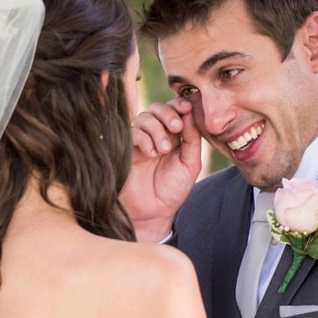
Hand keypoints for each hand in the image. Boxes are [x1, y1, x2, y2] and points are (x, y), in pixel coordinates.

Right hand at [122, 98, 202, 242]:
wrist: (152, 213)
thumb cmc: (172, 190)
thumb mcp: (190, 164)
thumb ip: (192, 140)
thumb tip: (191, 114)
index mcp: (173, 136)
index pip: (175, 110)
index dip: (180, 105)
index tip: (186, 108)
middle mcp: (155, 135)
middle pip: (157, 108)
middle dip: (168, 113)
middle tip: (176, 127)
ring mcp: (139, 142)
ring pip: (144, 117)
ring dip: (156, 129)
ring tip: (163, 150)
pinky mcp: (125, 150)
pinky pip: (132, 132)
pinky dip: (143, 138)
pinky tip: (151, 154)